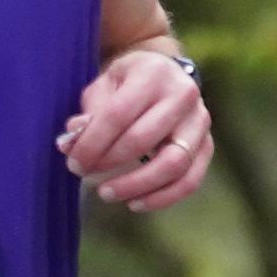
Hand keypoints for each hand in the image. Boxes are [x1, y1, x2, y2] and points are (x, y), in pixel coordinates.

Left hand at [59, 43, 208, 211]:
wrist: (165, 74)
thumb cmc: (128, 83)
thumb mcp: (104, 87)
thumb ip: (89, 115)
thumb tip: (69, 144)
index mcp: (153, 74)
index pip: (119, 114)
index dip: (93, 143)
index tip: (74, 162)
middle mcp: (183, 95)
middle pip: (144, 139)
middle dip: (108, 162)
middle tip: (84, 174)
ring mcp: (200, 122)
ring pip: (173, 164)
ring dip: (136, 185)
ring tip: (107, 193)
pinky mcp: (207, 146)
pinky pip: (189, 180)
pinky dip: (162, 197)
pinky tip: (135, 203)